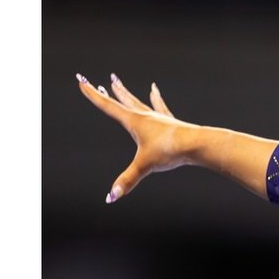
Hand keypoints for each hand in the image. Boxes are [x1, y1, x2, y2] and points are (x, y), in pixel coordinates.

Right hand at [76, 73, 194, 202]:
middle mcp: (145, 116)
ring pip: (138, 101)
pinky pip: (159, 107)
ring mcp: (159, 118)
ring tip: (117, 82)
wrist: (197, 143)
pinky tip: (154, 90)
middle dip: (109, 92)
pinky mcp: (170, 122)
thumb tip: (111, 196)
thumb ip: (127, 180)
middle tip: (98, 81)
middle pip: (123, 100)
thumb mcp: (145, 166)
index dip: (92, 95)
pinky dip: (155, 99)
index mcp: (134, 121)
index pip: (108, 106)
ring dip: (126, 93)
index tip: (82, 81)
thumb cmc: (170, 150)